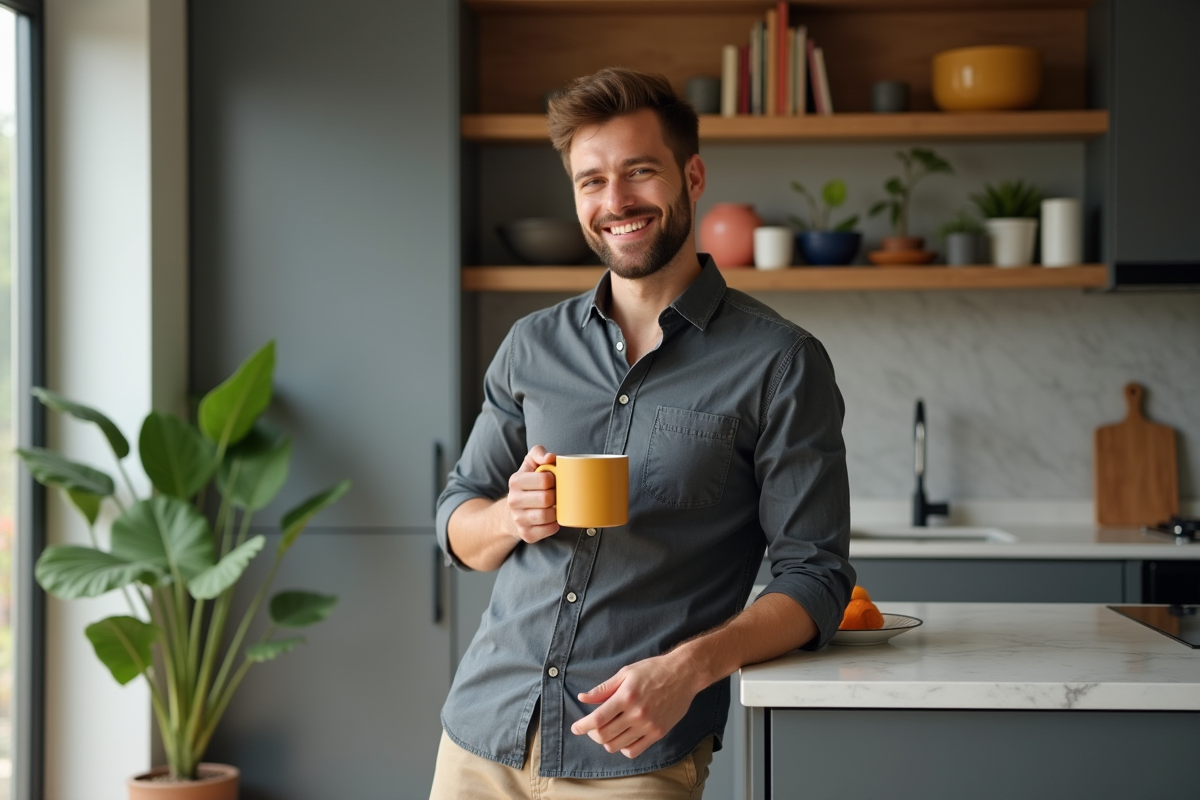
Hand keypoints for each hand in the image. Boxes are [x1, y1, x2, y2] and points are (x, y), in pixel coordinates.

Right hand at [504, 446, 559, 543]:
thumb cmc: (528, 485)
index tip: (552, 481)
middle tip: (555, 495)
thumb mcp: (529, 464)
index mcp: (515, 481)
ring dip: (556, 511)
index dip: (554, 480)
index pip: (544, 480)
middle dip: (556, 496)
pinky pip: (549, 530)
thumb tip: (550, 457)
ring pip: (547, 516)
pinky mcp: (526, 534)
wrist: (513, 511)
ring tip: (554, 506)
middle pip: (547, 498)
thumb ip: (538, 453)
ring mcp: (518, 519)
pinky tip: (552, 519)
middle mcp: (513, 501)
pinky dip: (555, 524)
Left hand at [570, 652, 698, 758]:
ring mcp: (648, 725)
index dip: (582, 726)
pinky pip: (634, 750)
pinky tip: (622, 737)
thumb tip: (582, 698)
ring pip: (617, 745)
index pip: (597, 719)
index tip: (575, 728)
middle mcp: (636, 713)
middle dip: (592, 734)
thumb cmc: (653, 670)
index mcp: (626, 696)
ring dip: (606, 741)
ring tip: (606, 731)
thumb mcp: (625, 673)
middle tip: (591, 728)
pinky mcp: (658, 733)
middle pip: (605, 735)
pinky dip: (623, 748)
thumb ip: (603, 689)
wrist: (683, 674)